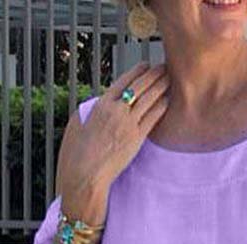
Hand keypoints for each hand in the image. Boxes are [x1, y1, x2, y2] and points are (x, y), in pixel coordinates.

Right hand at [59, 62, 170, 202]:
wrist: (86, 174)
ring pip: (148, 99)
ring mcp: (127, 124)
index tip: (145, 66)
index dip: (137, 72)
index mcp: (101, 104)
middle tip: (163, 67)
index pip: (123, 81)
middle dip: (153, 74)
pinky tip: (167, 100)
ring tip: (169, 79)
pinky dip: (160, 106)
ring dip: (160, 86)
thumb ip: (92, 110)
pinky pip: (152, 117)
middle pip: (139, 86)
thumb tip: (99, 104)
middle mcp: (116, 110)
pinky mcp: (136, 139)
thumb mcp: (79, 124)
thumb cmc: (78, 154)